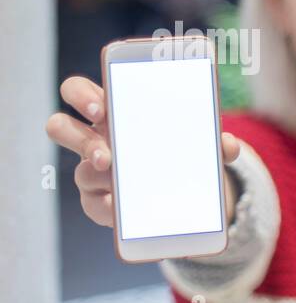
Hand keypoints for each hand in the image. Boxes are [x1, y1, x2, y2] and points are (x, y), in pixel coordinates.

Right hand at [46, 76, 241, 229]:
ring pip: (76, 169)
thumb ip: (213, 141)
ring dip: (95, 175)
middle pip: (60, 126)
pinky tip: (122, 209)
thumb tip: (227, 144)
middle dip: (78, 135)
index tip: (101, 107)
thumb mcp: (195, 141)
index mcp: (110, 113)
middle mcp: (92, 139)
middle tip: (107, 150)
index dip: (81, 96)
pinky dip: (108, 206)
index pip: (78, 93)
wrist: (176, 186)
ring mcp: (91, 171)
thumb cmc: (176, 147)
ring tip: (118, 178)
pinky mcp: (97, 201)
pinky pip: (92, 204)